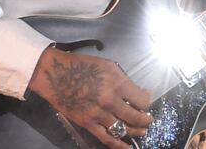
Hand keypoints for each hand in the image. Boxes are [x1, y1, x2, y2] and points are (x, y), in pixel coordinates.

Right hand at [27, 46, 153, 144]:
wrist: (55, 75)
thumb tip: (139, 91)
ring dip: (135, 131)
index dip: (147, 101)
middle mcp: (110, 101)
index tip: (147, 99)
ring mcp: (99, 114)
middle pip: (135, 116)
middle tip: (149, 119)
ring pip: (123, 128)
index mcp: (117, 84)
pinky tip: (127, 147)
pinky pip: (106, 138)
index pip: (141, 100)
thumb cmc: (83, 66)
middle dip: (145, 119)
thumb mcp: (108, 66)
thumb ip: (124, 80)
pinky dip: (118, 145)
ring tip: (142, 131)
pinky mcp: (87, 123)